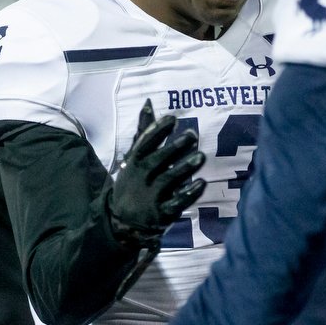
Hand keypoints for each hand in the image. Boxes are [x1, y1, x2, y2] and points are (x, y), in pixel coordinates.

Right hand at [108, 99, 205, 245]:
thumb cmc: (133, 181)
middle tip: (192, 135)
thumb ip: (145, 131)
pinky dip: (189, 193)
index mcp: (135, 161)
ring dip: (185, 168)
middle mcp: (142, 177)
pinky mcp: (162, 213)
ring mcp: (152, 196)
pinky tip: (202, 182)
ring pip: (169, 180)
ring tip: (200, 156)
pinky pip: (177, 202)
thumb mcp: (134, 156)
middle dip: (175, 148)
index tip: (172, 119)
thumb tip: (149, 103)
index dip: (158, 130)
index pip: (145, 143)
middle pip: (158, 160)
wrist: (123, 221)